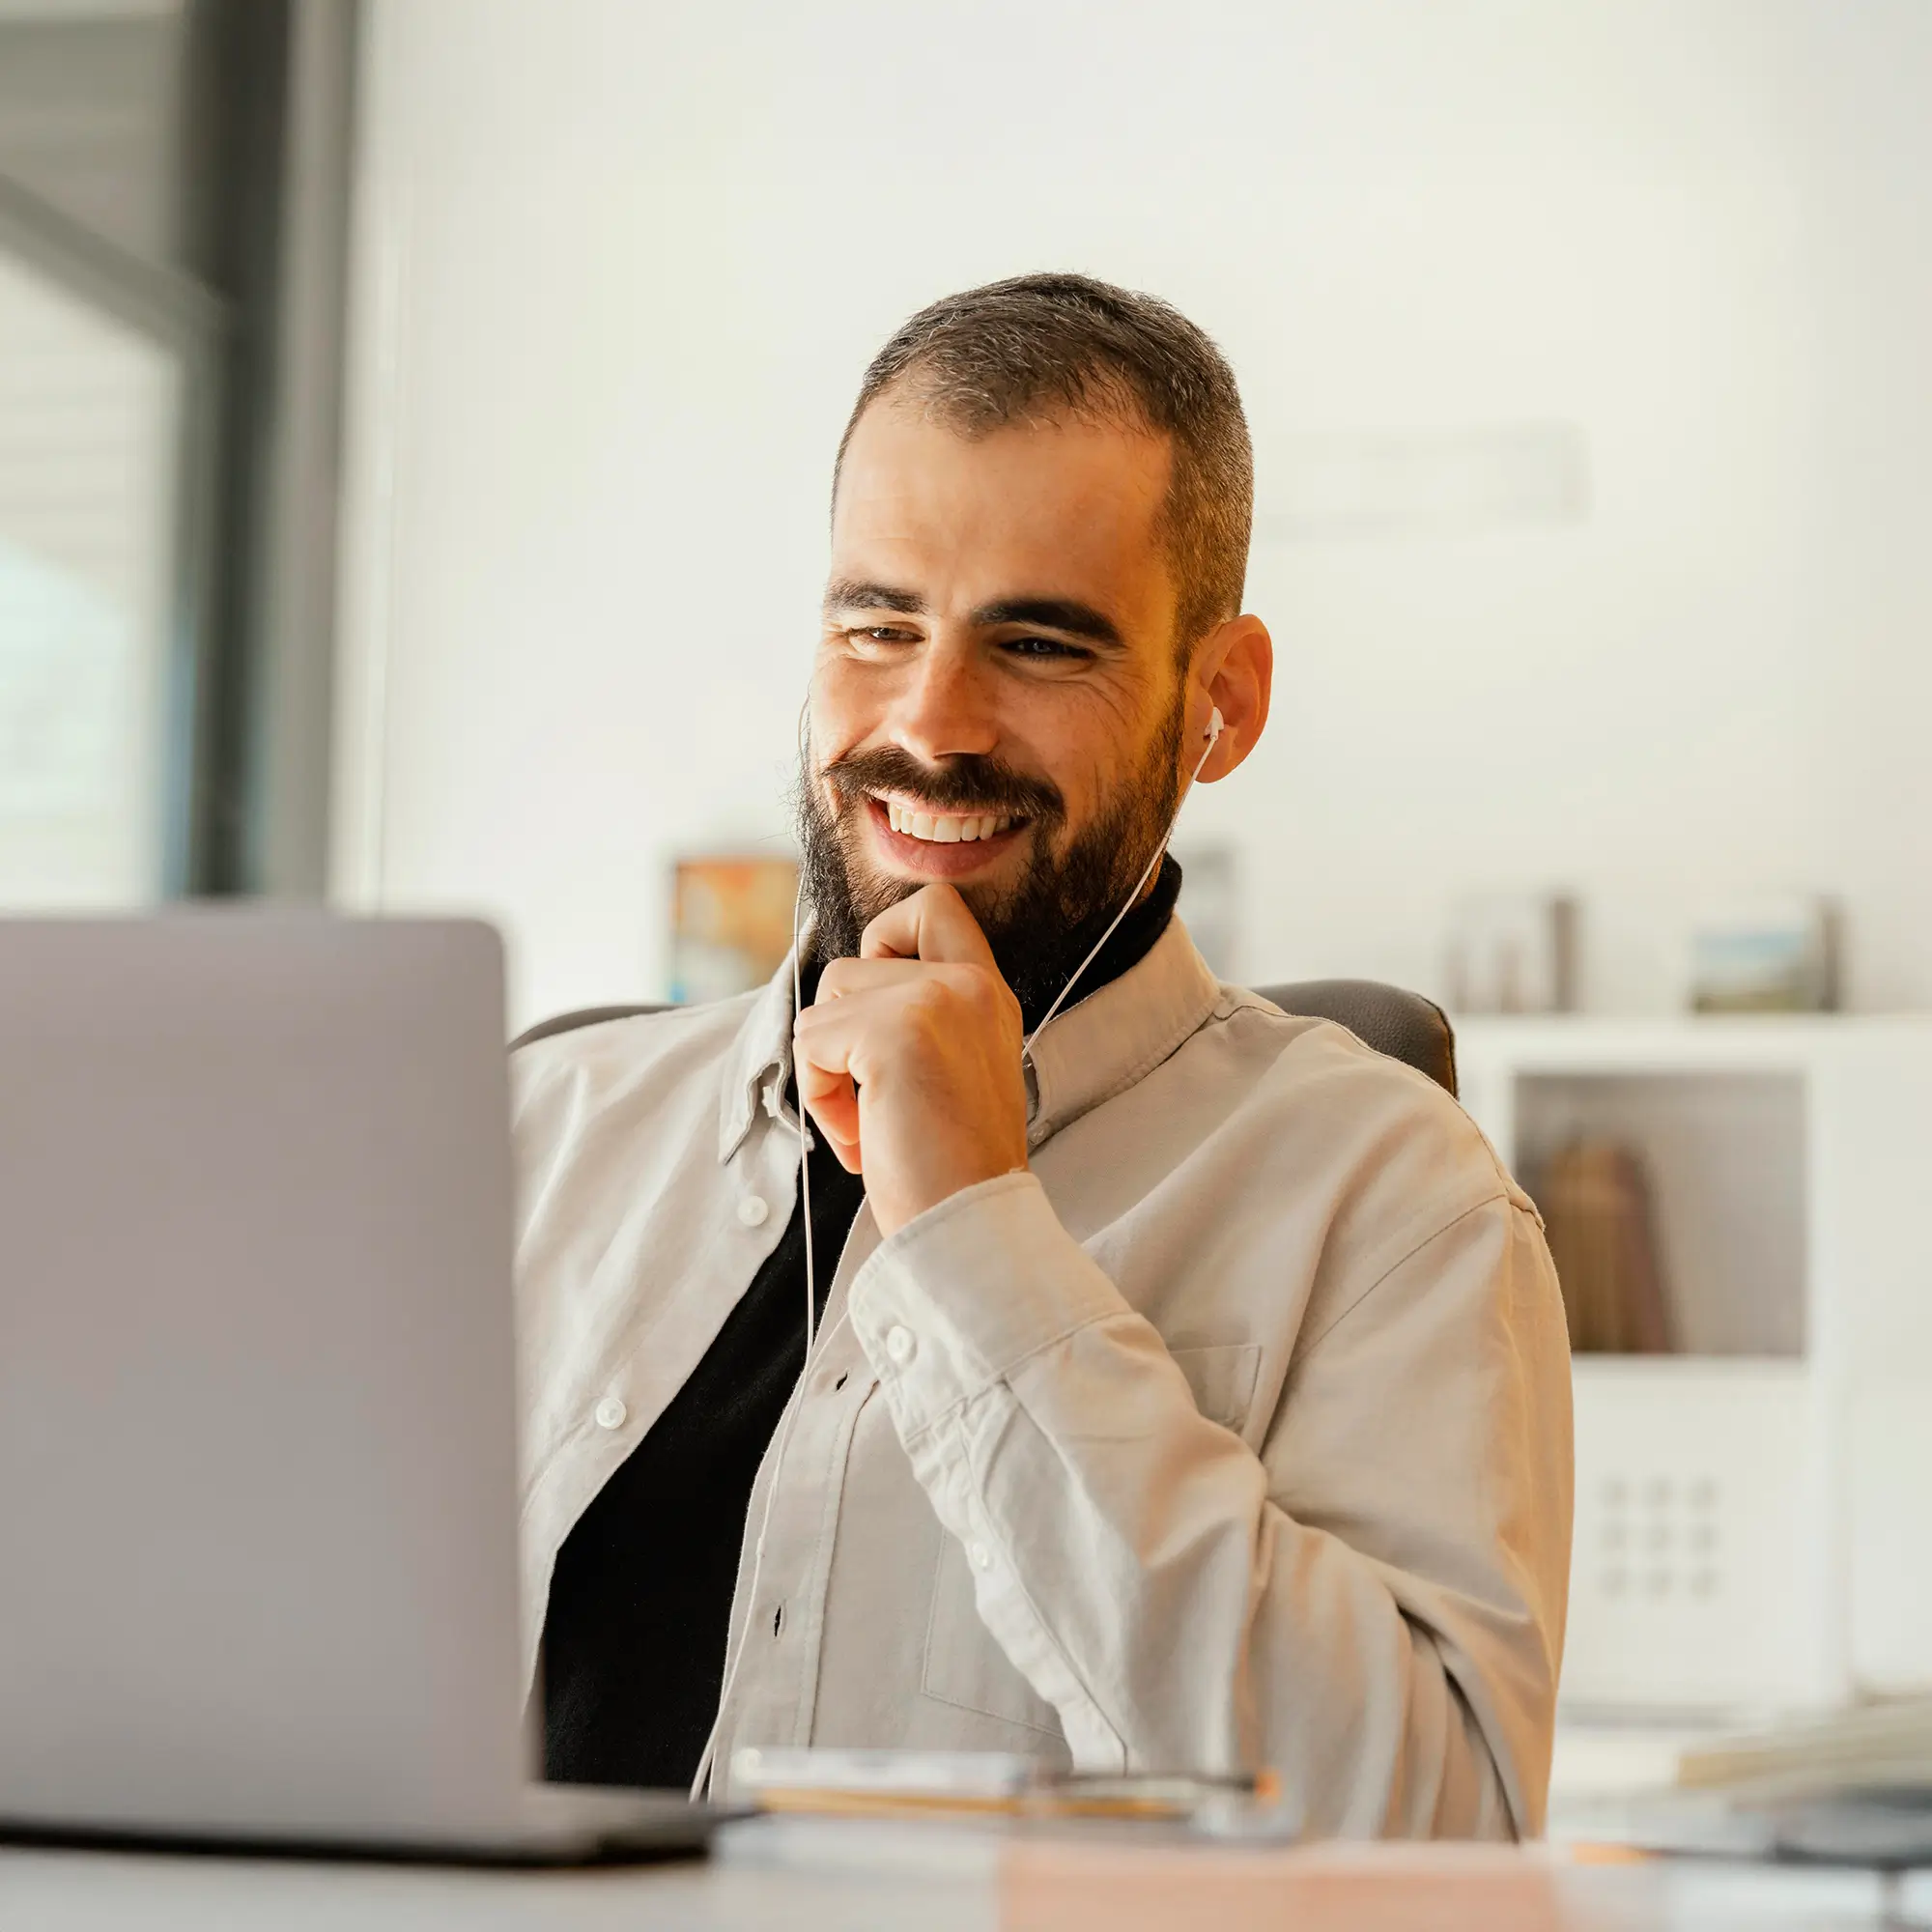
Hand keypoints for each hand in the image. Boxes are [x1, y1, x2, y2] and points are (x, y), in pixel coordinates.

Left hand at [792, 884, 1029, 1237]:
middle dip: (845, 1016)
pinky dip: (821, 1098)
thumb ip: (923, 1018)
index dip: (889, 937)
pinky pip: (811, 1040)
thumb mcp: (956, 1070)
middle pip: (862, 949)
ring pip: (829, 994)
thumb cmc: (953, 1169)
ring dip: (829, 1065)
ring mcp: (934, 1001)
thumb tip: (845, 996)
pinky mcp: (893, 1031)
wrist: (970, 1225)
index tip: (885, 1006)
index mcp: (988, 995)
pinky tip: (863, 1140)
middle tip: (873, 1075)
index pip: (935, 906)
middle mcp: (969, 985)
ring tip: (871, 1122)